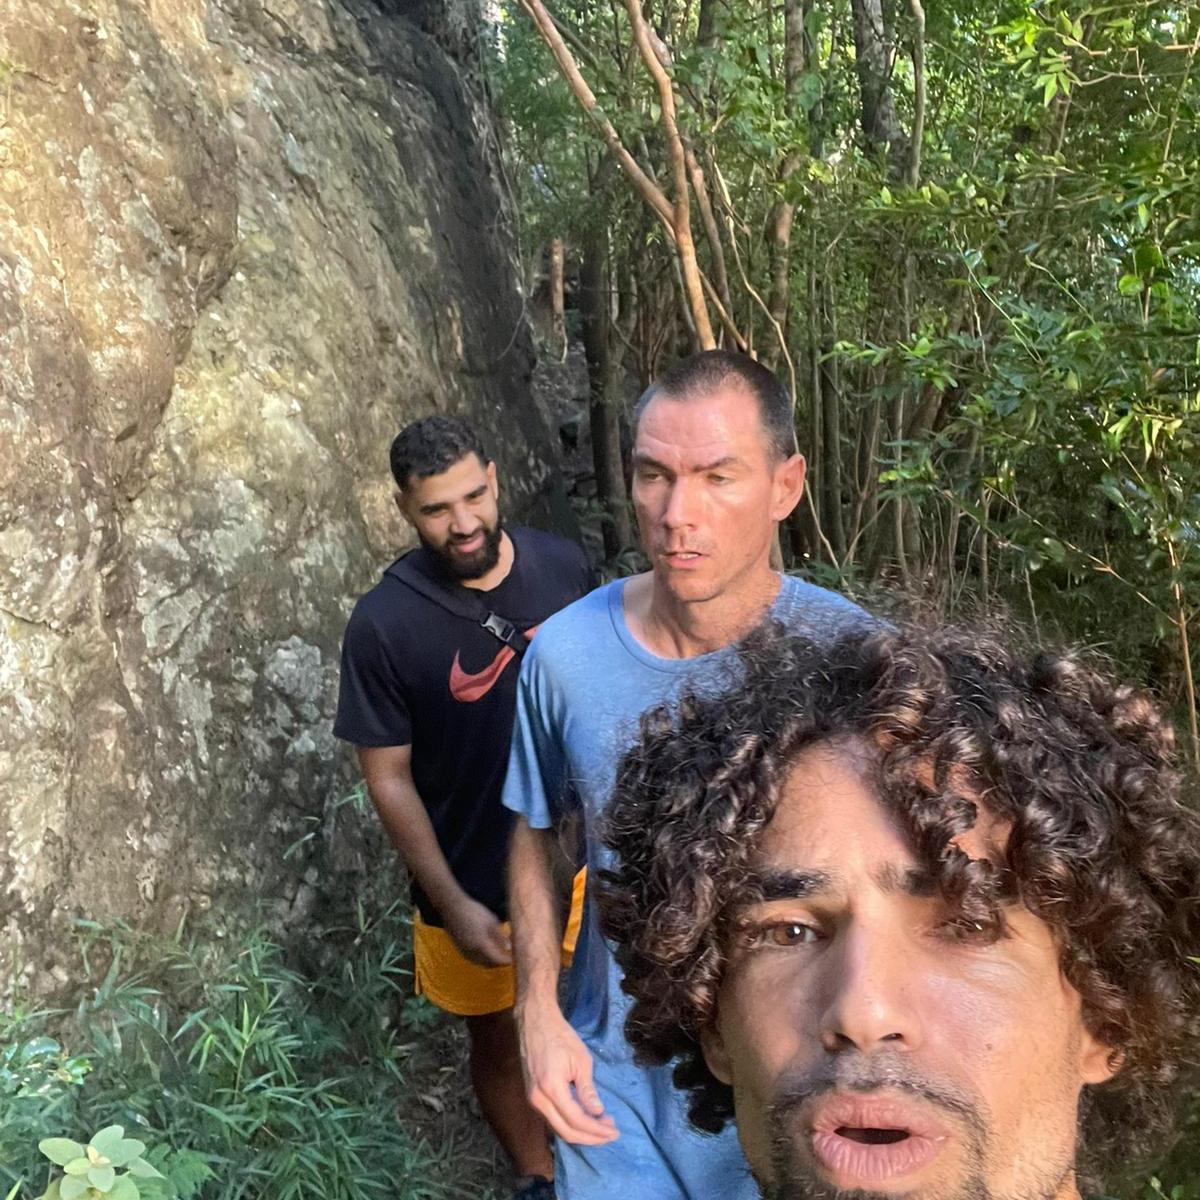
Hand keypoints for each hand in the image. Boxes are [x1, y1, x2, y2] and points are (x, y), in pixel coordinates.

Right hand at [444, 896, 511, 966]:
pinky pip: (475, 959)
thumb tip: (510, 948)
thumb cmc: (474, 911)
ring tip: (500, 950)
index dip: (507, 961)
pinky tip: (489, 948)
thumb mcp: (491, 921)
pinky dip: (484, 958)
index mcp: (481, 944)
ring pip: (482, 963)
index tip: (516, 957)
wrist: (452, 908)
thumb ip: (500, 937)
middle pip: (490, 964)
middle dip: (500, 962)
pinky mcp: (461, 950)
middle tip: (510, 954)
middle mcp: (472, 952)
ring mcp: (465, 952)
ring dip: (492, 960)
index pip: (497, 960)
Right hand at [517, 1000, 618, 1144]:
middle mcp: (538, 1100)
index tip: (614, 1131)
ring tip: (602, 1127)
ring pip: (558, 1128)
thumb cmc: (561, 1036)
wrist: (536, 1023)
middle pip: (566, 1132)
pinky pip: (553, 1119)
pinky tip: (586, 1119)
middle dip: (591, 1137)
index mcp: (551, 1088)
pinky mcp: (533, 1097)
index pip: (576, 1120)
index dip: (596, 1130)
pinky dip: (570, 1124)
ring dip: (581, 1132)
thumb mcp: (581, 1060)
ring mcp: (533, 1100)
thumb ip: (587, 1090)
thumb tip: (598, 1113)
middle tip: (611, 1133)